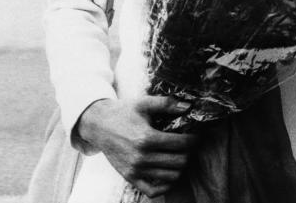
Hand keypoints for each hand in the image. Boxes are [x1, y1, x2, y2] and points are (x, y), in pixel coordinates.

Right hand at [75, 96, 196, 196]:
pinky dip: (165, 185)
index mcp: (147, 138)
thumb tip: (188, 106)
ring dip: (180, 167)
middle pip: (179, 161)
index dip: (194, 139)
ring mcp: (135, 170)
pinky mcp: (129, 177)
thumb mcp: (144, 103)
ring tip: (181, 156)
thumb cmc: (123, 112)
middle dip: (190, 152)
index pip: (182, 143)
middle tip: (190, 145)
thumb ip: (167, 103)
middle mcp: (141, 157)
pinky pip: (152, 191)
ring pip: (170, 176)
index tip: (197, 134)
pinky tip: (170, 173)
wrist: (98, 125)